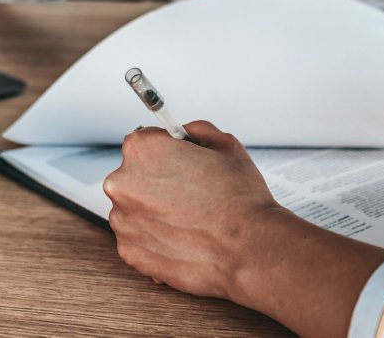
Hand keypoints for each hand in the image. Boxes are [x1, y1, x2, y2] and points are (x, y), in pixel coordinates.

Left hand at [106, 121, 383, 336]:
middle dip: (162, 181)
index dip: (169, 151)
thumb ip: (200, 133)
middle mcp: (128, 183)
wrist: (255, 252)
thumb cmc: (248, 200)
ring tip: (198, 219)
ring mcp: (127, 221)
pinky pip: (139, 238)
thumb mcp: (229, 147)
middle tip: (195, 193)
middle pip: (136, 174)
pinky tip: (191, 238)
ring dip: (158, 210)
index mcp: (147, 150)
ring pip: (137, 208)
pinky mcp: (133, 253)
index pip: (144, 139)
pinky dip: (158, 239)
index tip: (179, 161)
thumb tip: (189, 132)